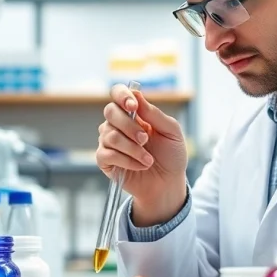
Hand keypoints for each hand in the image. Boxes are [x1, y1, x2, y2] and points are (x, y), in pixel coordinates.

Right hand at [96, 84, 187, 225]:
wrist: (168, 183)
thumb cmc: (171, 156)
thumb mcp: (172, 132)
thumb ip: (154, 114)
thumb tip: (136, 95)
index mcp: (134, 113)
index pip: (118, 94)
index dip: (122, 96)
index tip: (133, 106)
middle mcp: (118, 124)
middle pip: (110, 112)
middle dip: (129, 126)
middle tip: (146, 139)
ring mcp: (109, 141)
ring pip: (110, 135)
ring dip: (132, 148)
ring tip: (148, 159)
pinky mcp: (104, 159)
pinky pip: (106, 154)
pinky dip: (127, 161)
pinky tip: (140, 166)